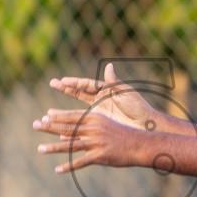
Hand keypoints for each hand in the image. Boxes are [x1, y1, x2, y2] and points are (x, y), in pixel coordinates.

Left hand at [33, 106, 145, 172]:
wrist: (140, 145)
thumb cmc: (122, 135)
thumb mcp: (105, 125)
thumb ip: (86, 129)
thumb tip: (66, 135)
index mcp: (95, 118)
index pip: (71, 117)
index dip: (56, 117)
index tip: (43, 117)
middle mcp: (93, 129)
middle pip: (66, 128)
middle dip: (49, 126)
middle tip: (34, 125)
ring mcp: (96, 142)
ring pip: (70, 145)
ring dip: (53, 147)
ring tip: (39, 149)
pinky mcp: (100, 155)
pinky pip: (81, 162)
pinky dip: (68, 166)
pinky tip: (57, 170)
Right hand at [47, 62, 164, 130]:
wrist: (146, 126)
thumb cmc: (139, 108)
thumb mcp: (127, 93)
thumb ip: (115, 82)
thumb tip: (108, 65)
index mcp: (106, 91)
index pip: (87, 84)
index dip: (75, 83)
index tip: (62, 80)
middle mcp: (101, 100)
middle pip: (80, 93)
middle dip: (66, 88)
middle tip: (52, 83)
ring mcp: (100, 112)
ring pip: (78, 109)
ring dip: (65, 110)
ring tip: (50, 112)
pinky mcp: (101, 124)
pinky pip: (84, 124)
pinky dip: (73, 126)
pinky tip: (62, 130)